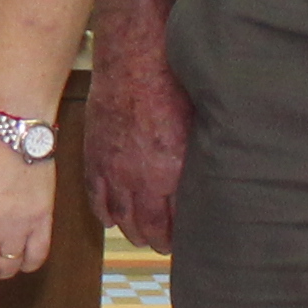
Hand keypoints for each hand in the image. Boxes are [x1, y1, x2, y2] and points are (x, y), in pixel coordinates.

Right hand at [83, 48, 191, 252]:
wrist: (135, 59)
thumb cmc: (174, 83)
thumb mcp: (199, 125)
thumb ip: (201, 157)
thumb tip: (213, 176)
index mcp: (174, 171)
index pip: (180, 221)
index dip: (184, 237)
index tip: (191, 243)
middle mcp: (142, 178)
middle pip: (149, 226)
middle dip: (158, 242)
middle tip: (165, 248)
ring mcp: (115, 170)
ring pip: (121, 217)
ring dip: (132, 232)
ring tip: (141, 237)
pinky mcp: (95, 157)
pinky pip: (96, 197)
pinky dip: (103, 213)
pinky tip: (110, 221)